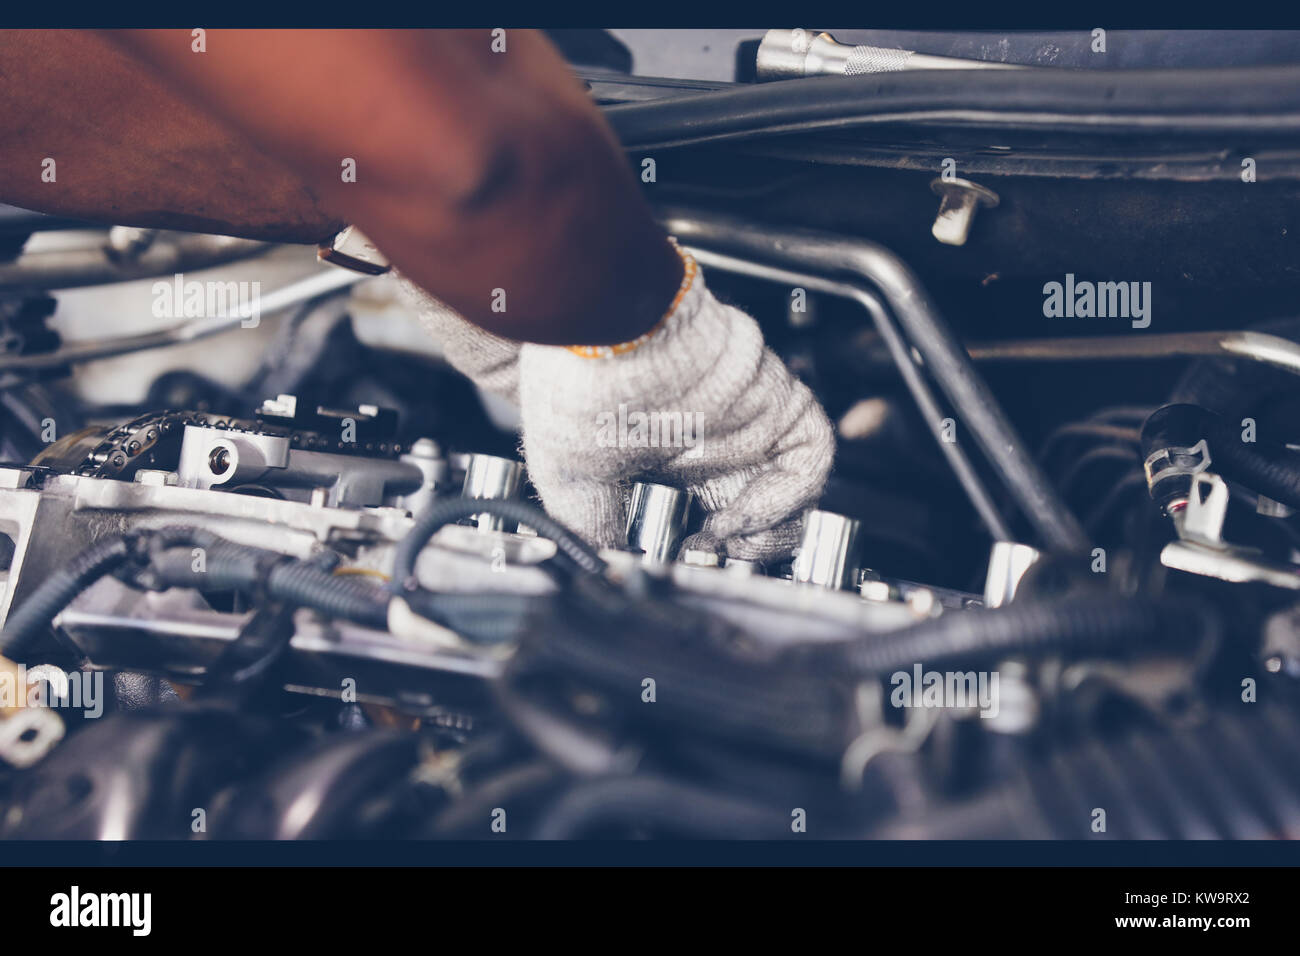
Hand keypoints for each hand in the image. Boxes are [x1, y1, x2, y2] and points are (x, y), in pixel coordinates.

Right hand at [517, 247, 834, 561]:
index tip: (682, 566)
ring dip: (770, 530)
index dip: (703, 550)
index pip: (707, 513)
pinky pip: (811, 453)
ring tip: (729, 547)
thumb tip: (608, 567)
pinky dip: (791, 496)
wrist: (602, 328)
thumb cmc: (577, 385)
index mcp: (669, 454)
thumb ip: (594, 525)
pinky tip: (745, 517)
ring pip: (793, 486)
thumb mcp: (573, 476)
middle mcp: (715, 438)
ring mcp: (750, 420)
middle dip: (742, 550)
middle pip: (756, 506)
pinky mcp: (777, 399)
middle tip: (715, 566)